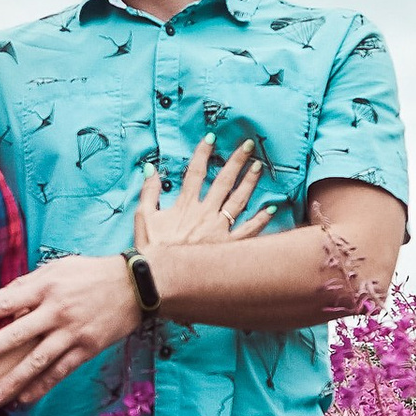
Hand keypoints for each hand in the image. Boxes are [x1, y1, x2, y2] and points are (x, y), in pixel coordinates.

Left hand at [0, 253, 142, 407]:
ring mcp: (72, 333)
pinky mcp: (86, 350)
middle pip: (18, 333)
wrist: (135, 287)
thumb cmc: (90, 274)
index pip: (7, 301)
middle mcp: (57, 311)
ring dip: (13, 380)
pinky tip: (22, 400)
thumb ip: (26, 284)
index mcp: (46, 288)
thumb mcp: (58, 268)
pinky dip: (40, 388)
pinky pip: (59, 372)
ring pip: (38, 360)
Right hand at [138, 132, 273, 252]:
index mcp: (185, 205)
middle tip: (248, 145)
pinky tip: (271, 208)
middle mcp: (205, 214)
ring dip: (249, 182)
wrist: (161, 278)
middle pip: (223, 182)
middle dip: (236, 161)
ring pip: (238, 201)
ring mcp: (219, 230)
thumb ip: (149, 192)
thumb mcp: (144, 218)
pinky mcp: (228, 247)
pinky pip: (248, 231)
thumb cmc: (151, 251)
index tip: (212, 137)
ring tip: (258, 167)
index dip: (203, 153)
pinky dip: (260, 220)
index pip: (195, 173)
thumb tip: (150, 168)